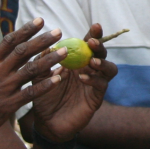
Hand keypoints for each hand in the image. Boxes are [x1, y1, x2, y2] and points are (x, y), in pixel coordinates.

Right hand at [0, 18, 66, 146]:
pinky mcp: (8, 104)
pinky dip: (44, 86)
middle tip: (59, 31)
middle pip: (23, 52)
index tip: (40, 20)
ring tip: (65, 52)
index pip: (10, 41)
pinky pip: (30, 93)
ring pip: (30, 70)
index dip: (26, 30)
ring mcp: (4, 88)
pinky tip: (58, 79)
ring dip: (49, 60)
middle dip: (42, 40)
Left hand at [30, 24, 118, 143]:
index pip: (88, 44)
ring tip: (91, 61)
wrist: (46, 122)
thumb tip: (47, 45)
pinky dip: (94, 79)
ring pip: (110, 68)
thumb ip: (42, 61)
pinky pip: (102, 85)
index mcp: (77, 61)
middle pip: (102, 53)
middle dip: (100, 45)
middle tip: (91, 42)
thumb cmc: (43, 97)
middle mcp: (89, 69)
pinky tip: (83, 78)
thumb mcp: (39, 76)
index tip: (95, 26)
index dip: (94, 34)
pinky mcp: (96, 98)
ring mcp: (95, 83)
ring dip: (102, 62)